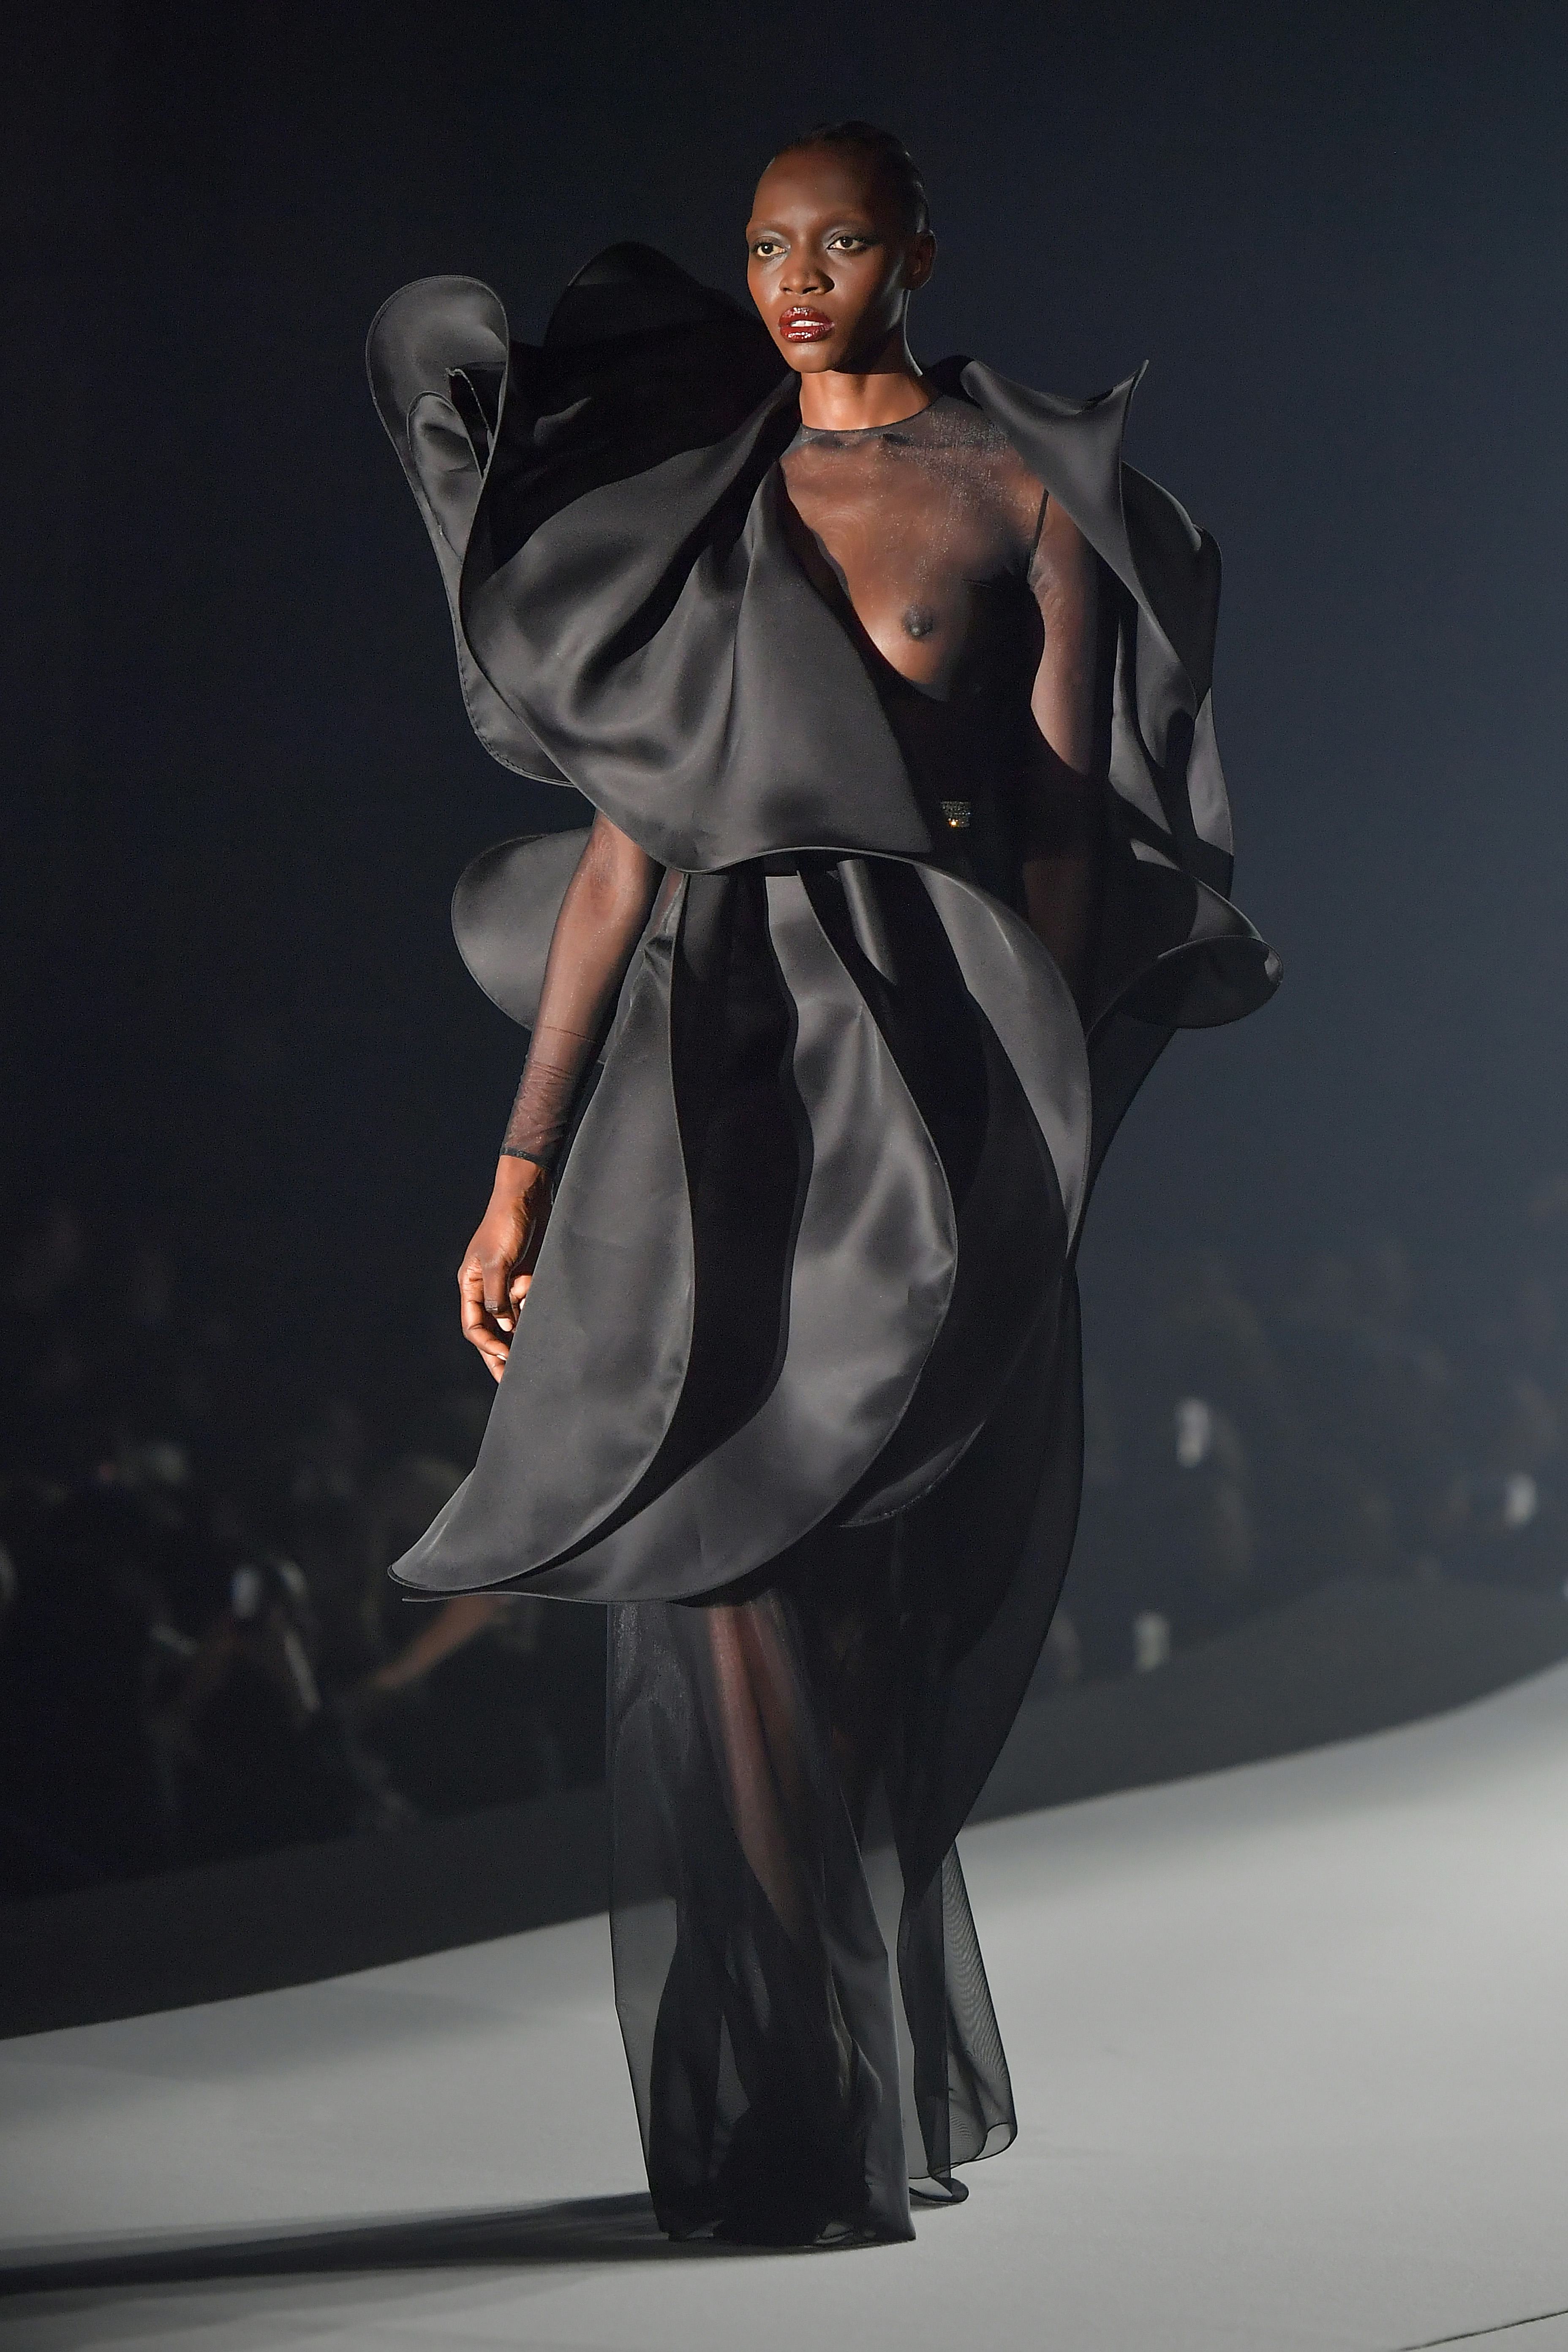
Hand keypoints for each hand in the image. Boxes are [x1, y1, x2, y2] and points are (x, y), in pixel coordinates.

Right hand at [458, 1156, 551, 1380]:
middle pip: (491, 1330)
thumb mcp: (497, 1261)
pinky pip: (528, 1306)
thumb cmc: (506, 1224)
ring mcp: (506, 1284)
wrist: (528, 1197)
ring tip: (531, 1363)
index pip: (474, 1325)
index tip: (505, 1357)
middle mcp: (487, 1288)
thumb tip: (503, 1327)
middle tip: (511, 1381)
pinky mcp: (525, 1277)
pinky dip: (535, 1316)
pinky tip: (544, 1331)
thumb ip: (497, 1296)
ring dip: (521, 1337)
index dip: (488, 1345)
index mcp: (471, 1285)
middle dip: (499, 1355)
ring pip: (512, 1321)